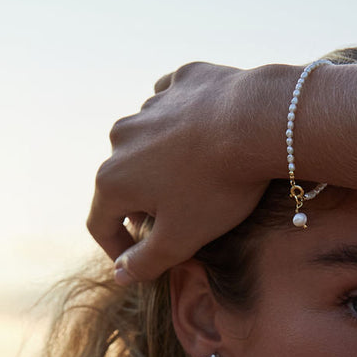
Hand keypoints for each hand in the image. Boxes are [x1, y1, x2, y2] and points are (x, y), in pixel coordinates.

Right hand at [86, 62, 280, 281]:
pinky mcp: (181, 81)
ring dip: (164, 163)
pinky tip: (208, 135)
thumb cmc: (217, 188)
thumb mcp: (182, 238)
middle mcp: (120, 138)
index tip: (134, 260)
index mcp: (113, 179)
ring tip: (198, 178)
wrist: (256, 122)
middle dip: (143, 204)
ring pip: (148, 142)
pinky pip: (174, 107)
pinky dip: (184, 124)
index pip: (100, 223)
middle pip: (123, 181)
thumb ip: (146, 261)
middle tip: (175, 220)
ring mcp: (150, 105)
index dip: (116, 248)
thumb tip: (119, 275)